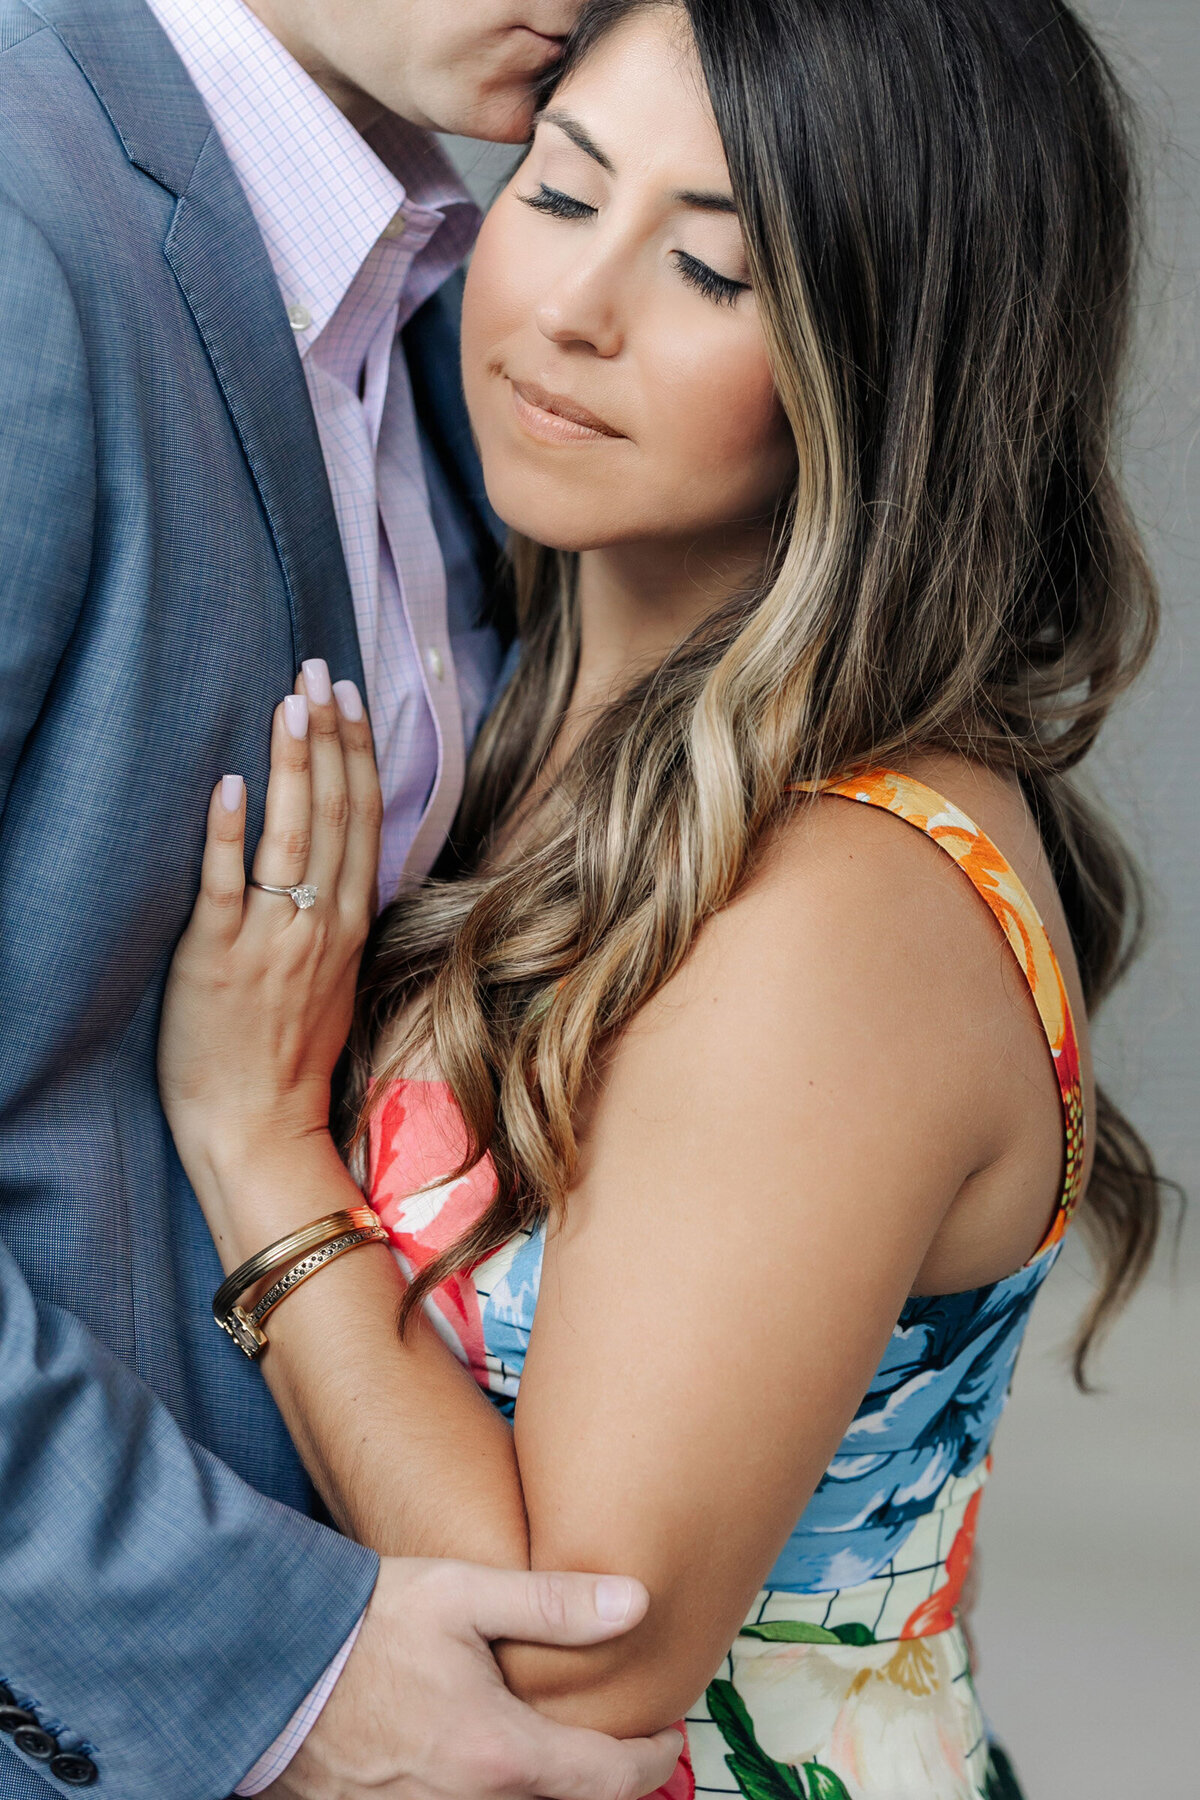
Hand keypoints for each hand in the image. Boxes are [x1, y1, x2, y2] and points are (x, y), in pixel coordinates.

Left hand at [159, 662, 381, 1198]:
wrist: (259, 1124)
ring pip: (292, 835)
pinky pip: (226, 885)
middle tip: (317, 670)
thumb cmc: (290, 1054)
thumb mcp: (334, 975)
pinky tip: (230, 785)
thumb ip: (338, 913)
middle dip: (329, 734)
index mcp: (350, 921)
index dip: (355, 751)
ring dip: (293, 763)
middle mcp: (321, 922)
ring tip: (288, 702)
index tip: (348, 696)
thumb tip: (339, 857)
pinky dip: (229, 833)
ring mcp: (272, 939)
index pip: (362, 818)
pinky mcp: (218, 959)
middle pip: (335, 811)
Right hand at [265, 1558, 683, 1799]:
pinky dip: (493, 1797)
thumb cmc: (366, 1624)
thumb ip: (553, 1603)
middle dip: (599, 1781)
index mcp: (499, 1756)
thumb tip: (636, 1603)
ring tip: (559, 1748)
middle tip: (618, 1739)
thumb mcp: (463, 1593)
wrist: (269, 1664)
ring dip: (545, 1790)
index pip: (609, 1782)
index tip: (665, 1736)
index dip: (650, 1760)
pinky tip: (488, 1760)